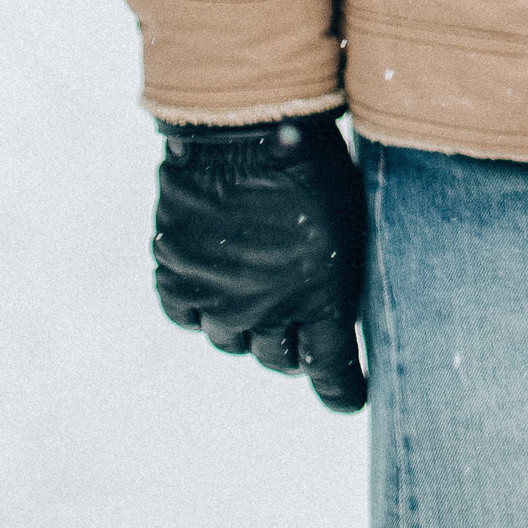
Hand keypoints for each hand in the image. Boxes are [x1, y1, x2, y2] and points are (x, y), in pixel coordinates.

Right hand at [153, 116, 368, 412]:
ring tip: (252, 291)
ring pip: (232, 340)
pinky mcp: (178, 277)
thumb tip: (337, 302)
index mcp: (323, 296)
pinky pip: (188, 315)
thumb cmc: (313, 158)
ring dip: (245, 324)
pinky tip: (212, 282)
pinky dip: (200, 305)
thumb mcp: (348, 215)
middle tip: (293, 325)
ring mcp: (219, 298)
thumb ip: (339, 266)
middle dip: (290, 346)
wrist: (245, 124)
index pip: (331, 368)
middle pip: (278, 358)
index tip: (348, 403)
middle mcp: (269, 310)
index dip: (341, 391)